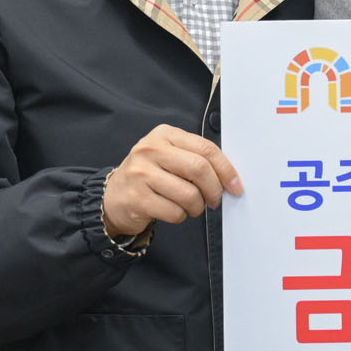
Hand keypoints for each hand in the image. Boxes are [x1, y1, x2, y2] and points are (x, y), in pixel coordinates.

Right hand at [102, 125, 241, 236]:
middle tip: (214, 201)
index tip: (236, 186)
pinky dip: (181, 216)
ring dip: (197, 207)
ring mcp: (141, 173)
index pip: (205, 149)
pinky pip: (174, 212)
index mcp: (165, 134)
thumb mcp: (169, 156)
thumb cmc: (150, 176)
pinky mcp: (137, 198)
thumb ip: (195, 158)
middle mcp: (151, 149)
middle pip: (199, 169)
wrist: (114, 197)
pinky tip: (172, 211)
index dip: (226, 169)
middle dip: (214, 190)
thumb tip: (229, 177)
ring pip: (189, 194)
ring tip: (190, 206)